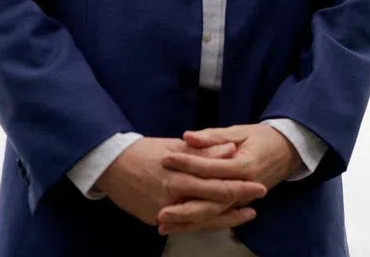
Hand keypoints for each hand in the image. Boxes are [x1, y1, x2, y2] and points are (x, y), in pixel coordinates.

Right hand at [96, 137, 266, 228]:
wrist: (111, 167)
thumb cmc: (145, 152)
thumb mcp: (176, 146)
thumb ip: (205, 151)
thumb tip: (231, 150)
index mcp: (180, 177)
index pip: (217, 185)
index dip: (240, 187)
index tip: (258, 185)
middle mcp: (173, 198)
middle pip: (212, 205)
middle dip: (238, 204)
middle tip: (258, 201)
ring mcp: (163, 212)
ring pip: (201, 220)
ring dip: (224, 218)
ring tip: (243, 215)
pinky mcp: (155, 219)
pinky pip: (184, 224)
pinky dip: (202, 222)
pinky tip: (217, 220)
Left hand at [157, 124, 302, 234]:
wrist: (289, 151)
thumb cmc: (263, 138)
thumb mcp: (240, 131)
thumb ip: (213, 136)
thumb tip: (188, 137)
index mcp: (244, 164)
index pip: (211, 167)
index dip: (188, 163)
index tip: (166, 159)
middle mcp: (245, 185)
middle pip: (212, 200)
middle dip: (185, 206)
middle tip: (160, 209)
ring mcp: (244, 198)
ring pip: (214, 214)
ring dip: (189, 221)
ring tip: (164, 224)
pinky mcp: (240, 204)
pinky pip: (218, 217)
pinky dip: (198, 223)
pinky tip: (180, 227)